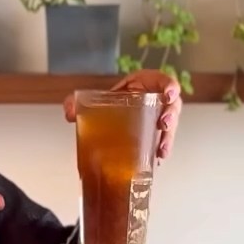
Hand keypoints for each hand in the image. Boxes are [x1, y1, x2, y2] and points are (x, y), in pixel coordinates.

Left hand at [63, 70, 183, 162]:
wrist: (113, 112)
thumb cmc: (114, 100)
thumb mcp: (100, 96)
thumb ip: (80, 102)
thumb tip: (69, 113)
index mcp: (149, 85)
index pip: (167, 82)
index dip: (172, 87)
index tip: (169, 95)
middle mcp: (158, 102)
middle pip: (173, 108)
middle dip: (171, 117)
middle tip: (163, 125)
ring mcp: (159, 119)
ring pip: (171, 128)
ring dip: (168, 139)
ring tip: (161, 150)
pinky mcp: (156, 136)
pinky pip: (163, 142)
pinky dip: (160, 151)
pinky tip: (156, 160)